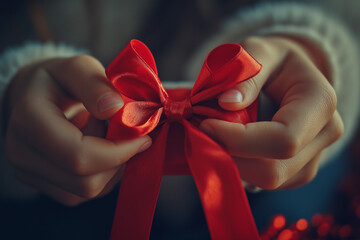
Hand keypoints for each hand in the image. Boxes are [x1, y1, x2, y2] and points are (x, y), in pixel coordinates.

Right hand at [5, 55, 151, 204]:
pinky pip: (86, 192)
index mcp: (28, 122)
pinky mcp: (46, 185)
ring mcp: (31, 174)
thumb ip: (94, 83)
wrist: (33, 96)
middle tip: (122, 131)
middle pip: (87, 182)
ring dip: (111, 165)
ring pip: (89, 190)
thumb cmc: (58, 80)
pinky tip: (99, 147)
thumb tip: (115, 108)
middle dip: (118, 159)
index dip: (120, 151)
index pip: (80, 156)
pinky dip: (104, 172)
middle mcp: (22, 154)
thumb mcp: (77, 67)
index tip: (144, 135)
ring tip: (104, 133)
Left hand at [200, 36, 343, 189]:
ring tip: (213, 134)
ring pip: (265, 181)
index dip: (238, 139)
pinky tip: (226, 144)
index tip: (205, 124)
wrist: (287, 76)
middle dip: (230, 155)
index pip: (283, 139)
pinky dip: (238, 167)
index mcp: (320, 102)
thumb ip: (246, 73)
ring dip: (231, 162)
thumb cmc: (271, 60)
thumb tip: (228, 103)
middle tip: (202, 131)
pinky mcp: (296, 172)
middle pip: (272, 170)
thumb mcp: (258, 51)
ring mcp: (312, 158)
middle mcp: (325, 135)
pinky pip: (262, 182)